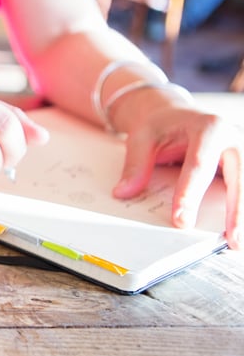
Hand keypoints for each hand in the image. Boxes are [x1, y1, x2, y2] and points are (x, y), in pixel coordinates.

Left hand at [113, 105, 242, 249]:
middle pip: (240, 177)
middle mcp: (234, 138)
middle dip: (237, 210)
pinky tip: (239, 228)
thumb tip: (124, 192)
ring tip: (237, 242)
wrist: (177, 114)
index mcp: (208, 128)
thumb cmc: (162, 125)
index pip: (199, 166)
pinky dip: (242, 207)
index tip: (181, 220)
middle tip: (231, 239)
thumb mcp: (142, 137)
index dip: (190, 194)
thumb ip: (135, 165)